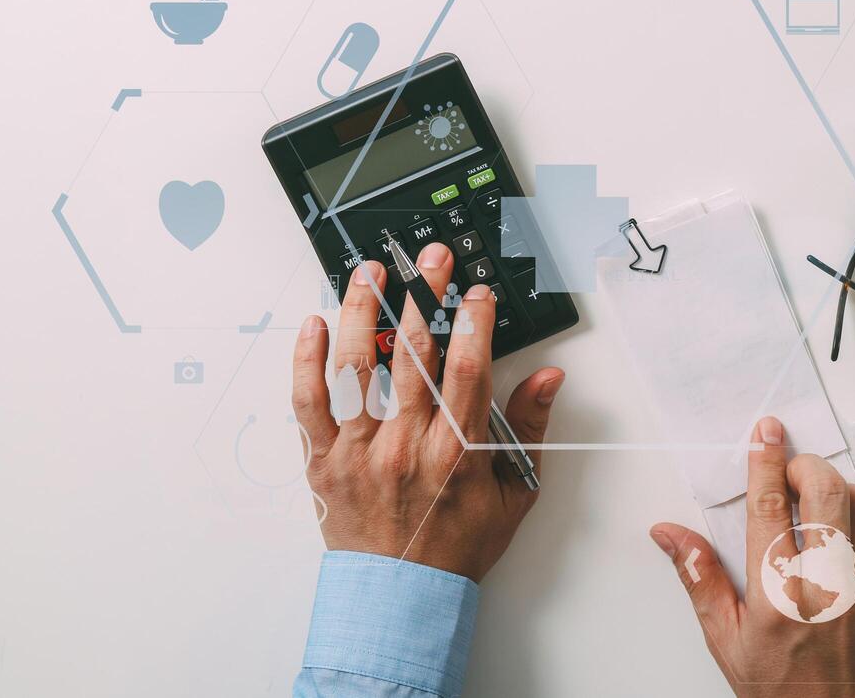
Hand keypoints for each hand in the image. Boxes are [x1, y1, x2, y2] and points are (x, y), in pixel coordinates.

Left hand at [290, 243, 564, 581]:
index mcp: (457, 451)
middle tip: (429, 256)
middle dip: (423, 294)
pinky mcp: (324, 460)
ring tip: (369, 271)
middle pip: (414, 353)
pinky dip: (307, 361)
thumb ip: (529, 427)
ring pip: (357, 367)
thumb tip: (547, 377)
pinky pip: (308, 403)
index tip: (479, 291)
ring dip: (362, 311)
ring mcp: (360, 450)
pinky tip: (313, 324)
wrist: (402, 597)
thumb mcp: (516, 490)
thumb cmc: (457, 545)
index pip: (470, 368)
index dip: (477, 321)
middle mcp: (407, 444)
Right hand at [650, 417, 854, 697]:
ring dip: (845, 491)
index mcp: (778, 597)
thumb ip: (699, 578)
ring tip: (827, 507)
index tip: (766, 434)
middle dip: (807, 465)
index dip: (765, 460)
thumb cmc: (783, 689)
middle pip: (827, 489)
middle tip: (794, 471)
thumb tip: (669, 533)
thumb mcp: (727, 640)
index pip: (770, 506)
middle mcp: (828, 588)